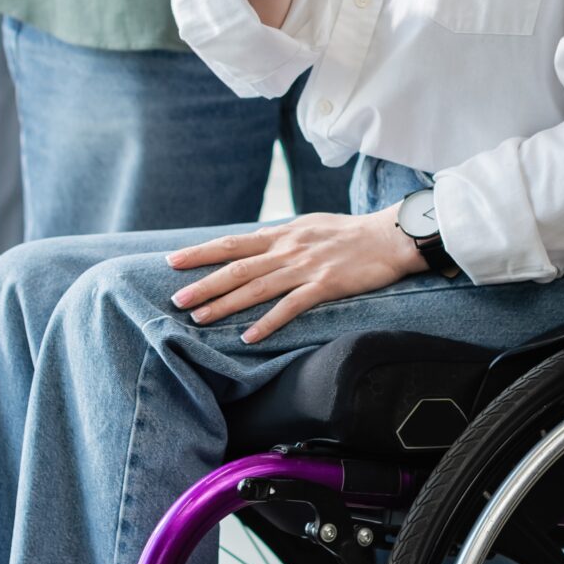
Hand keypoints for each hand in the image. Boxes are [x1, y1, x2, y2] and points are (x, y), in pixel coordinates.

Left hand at [167, 207, 426, 343]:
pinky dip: (268, 322)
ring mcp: (305, 267)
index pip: (232, 244)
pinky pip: (291, 306)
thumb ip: (282, 238)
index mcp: (282, 234)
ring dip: (225, 304)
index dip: (201, 252)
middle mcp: (288, 249)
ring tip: (199, 319)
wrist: (389, 236)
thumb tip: (255, 247)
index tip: (173, 261)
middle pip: (237, 268)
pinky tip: (248, 337)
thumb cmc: (350, 234)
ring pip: (257, 288)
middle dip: (203, 284)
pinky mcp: (325, 285)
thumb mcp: (309, 227)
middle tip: (176, 299)